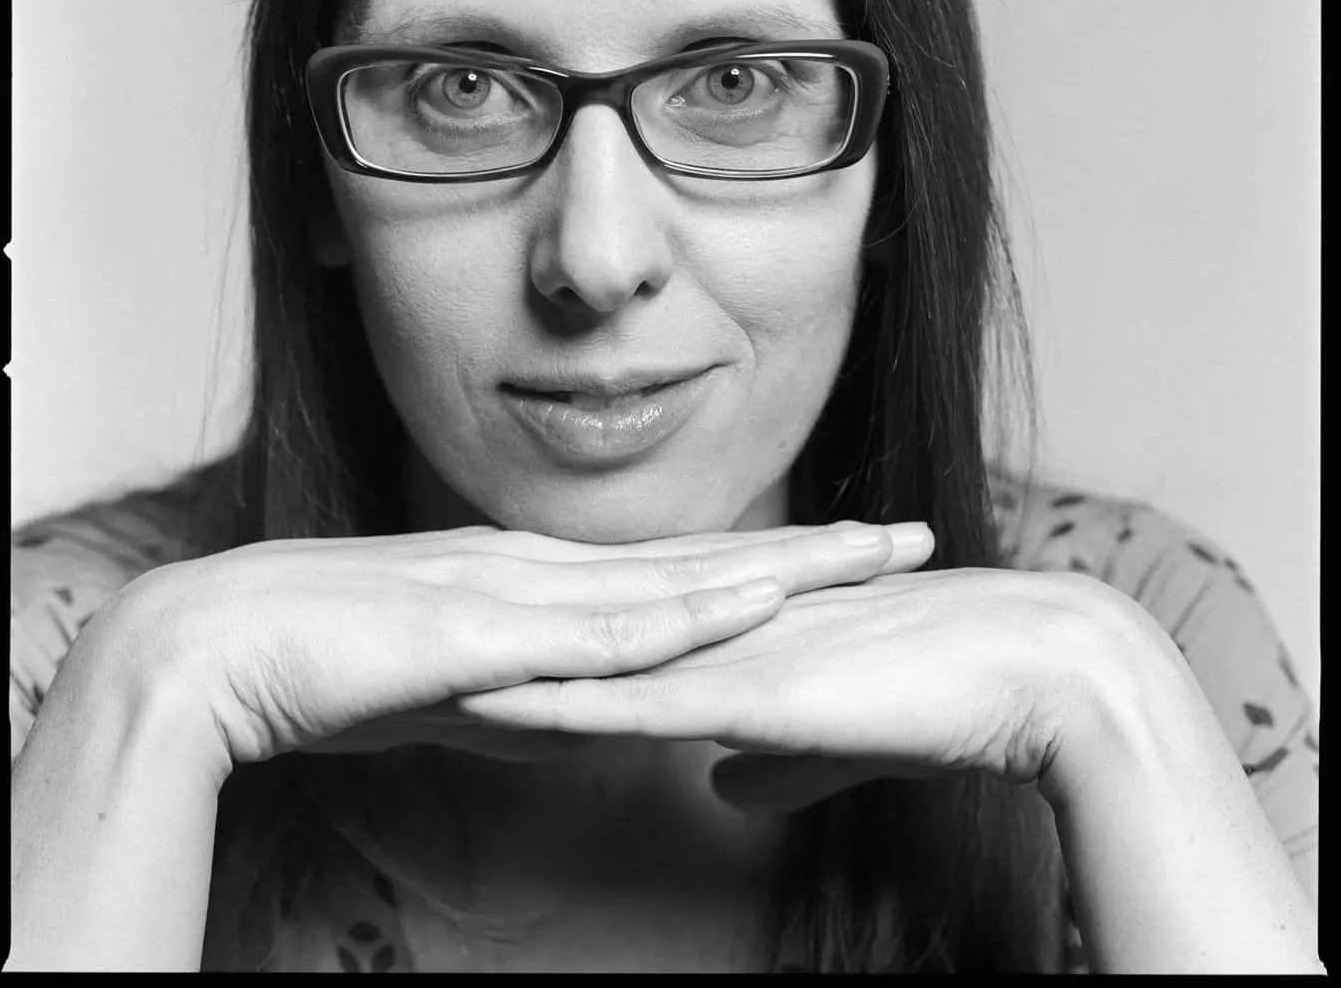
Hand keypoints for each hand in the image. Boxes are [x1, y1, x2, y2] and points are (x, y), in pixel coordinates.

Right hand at [93, 519, 933, 768]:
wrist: (219, 647)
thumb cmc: (331, 664)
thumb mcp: (460, 687)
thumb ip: (535, 693)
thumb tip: (602, 717)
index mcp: (545, 579)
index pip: (683, 569)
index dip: (771, 563)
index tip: (849, 558)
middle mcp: (551, 568)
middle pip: (710, 557)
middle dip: (816, 549)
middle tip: (909, 533)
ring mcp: (525, 590)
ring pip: (681, 577)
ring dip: (782, 567)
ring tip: (874, 552)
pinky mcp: (488, 630)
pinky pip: (605, 626)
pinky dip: (685, 616)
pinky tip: (752, 606)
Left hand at [450, 565, 1137, 810]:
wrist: (1033, 671)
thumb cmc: (937, 694)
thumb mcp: (827, 732)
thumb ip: (769, 752)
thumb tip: (720, 783)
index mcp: (720, 630)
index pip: (599, 630)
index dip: (520, 635)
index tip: (440, 644)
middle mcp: (707, 628)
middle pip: (565, 629)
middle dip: (473, 638)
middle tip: (377, 636)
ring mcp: (722, 652)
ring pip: (577, 655)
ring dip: (487, 660)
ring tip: (395, 657)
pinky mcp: (747, 689)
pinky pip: (629, 698)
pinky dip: (552, 700)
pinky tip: (483, 701)